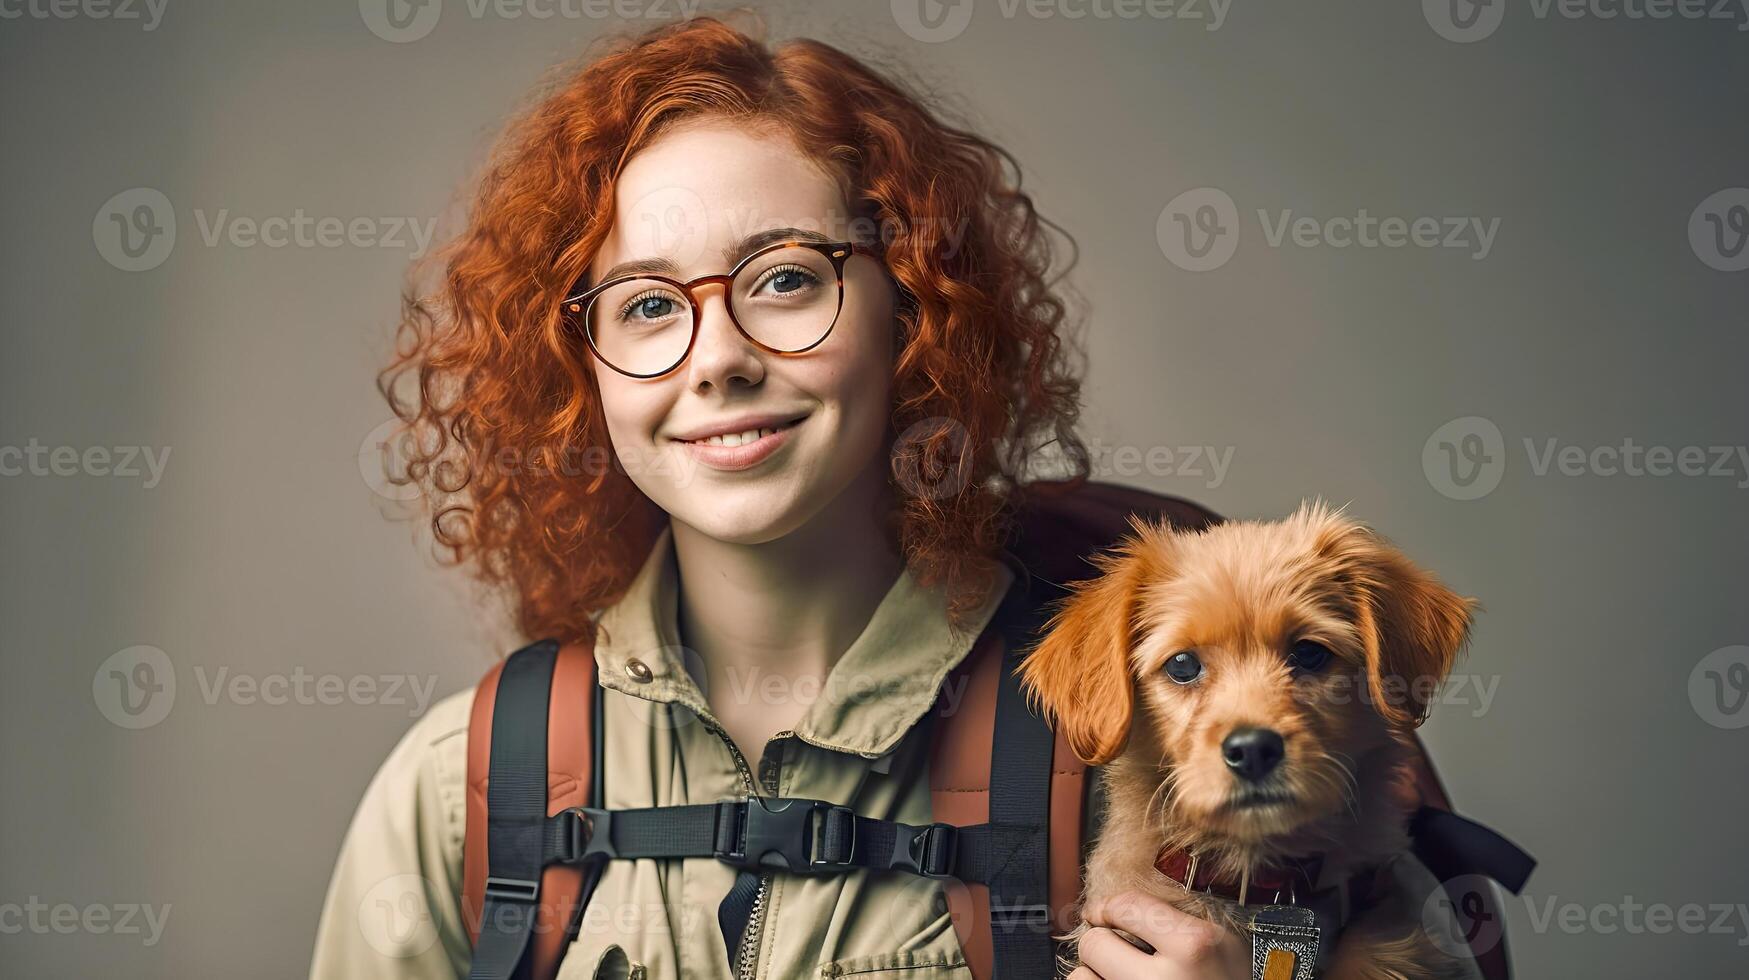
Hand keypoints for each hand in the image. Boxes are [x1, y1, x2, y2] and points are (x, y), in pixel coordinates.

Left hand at [1068, 890, 1250, 978]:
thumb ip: (1179, 920)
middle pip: (1094, 944)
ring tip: (1122, 976)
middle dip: (1103, 943)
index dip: (1108, 906)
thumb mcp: (1224, 946)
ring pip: (1082, 978)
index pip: (1125, 906)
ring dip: (1096, 974)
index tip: (1104, 912)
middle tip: (1119, 950)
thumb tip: (1124, 903)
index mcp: (1194, 946)